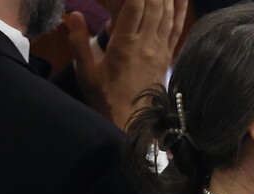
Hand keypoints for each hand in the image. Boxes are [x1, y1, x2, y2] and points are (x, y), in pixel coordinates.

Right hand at [65, 0, 187, 128]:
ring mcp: (159, 49)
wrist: (131, 122)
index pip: (134, 6)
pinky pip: (177, 27)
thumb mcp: (86, 72)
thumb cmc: (104, 97)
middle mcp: (145, 43)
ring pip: (168, 13)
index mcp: (124, 44)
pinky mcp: (167, 56)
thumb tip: (73, 14)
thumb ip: (78, 41)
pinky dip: (180, 9)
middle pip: (154, 5)